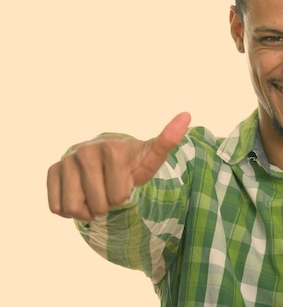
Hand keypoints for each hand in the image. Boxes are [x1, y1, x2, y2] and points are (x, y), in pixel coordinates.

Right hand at [47, 112, 190, 221]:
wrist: (108, 158)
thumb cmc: (133, 161)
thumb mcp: (152, 155)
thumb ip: (169, 139)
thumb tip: (187, 115)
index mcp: (112, 148)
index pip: (117, 196)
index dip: (124, 196)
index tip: (126, 181)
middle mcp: (85, 150)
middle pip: (98, 204)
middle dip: (107, 204)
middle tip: (110, 188)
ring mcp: (66, 160)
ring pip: (74, 208)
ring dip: (88, 210)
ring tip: (97, 194)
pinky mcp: (52, 170)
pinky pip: (57, 207)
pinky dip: (70, 211)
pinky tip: (81, 196)